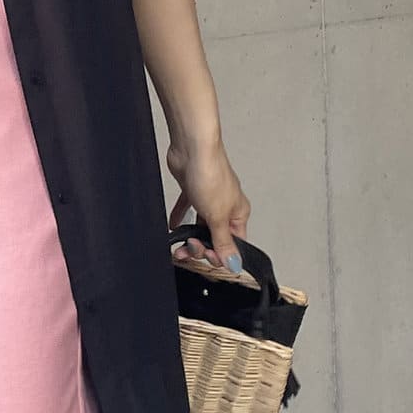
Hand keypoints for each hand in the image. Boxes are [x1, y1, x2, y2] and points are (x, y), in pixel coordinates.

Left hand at [165, 135, 249, 274]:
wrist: (192, 148)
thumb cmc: (210, 174)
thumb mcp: (218, 216)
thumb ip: (224, 241)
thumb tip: (234, 264)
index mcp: (239, 214)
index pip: (233, 244)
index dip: (219, 255)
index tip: (205, 256)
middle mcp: (226, 207)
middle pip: (215, 237)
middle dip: (201, 248)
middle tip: (188, 249)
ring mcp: (208, 199)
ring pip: (200, 226)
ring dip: (190, 238)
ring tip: (178, 246)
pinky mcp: (193, 191)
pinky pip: (188, 210)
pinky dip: (181, 220)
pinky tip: (173, 227)